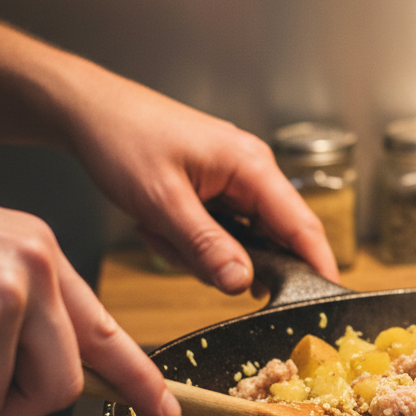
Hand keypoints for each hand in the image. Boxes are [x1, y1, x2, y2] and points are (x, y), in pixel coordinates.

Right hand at [0, 188, 179, 415]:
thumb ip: (17, 310)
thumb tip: (41, 373)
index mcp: (38, 254)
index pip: (103, 328)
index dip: (137, 377)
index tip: (163, 408)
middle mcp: (34, 268)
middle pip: (61, 385)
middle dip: (9, 405)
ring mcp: (5, 294)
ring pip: (1, 400)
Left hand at [66, 78, 340, 291]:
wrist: (88, 112)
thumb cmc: (123, 138)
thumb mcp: (163, 201)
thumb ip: (207, 245)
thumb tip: (243, 283)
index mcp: (252, 166)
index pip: (302, 225)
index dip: (318, 266)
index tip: (327, 303)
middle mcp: (251, 173)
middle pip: (268, 241)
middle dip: (225, 260)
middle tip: (177, 249)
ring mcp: (233, 182)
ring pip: (238, 243)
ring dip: (197, 251)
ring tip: (156, 227)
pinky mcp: (214, 191)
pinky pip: (217, 234)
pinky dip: (187, 241)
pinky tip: (157, 224)